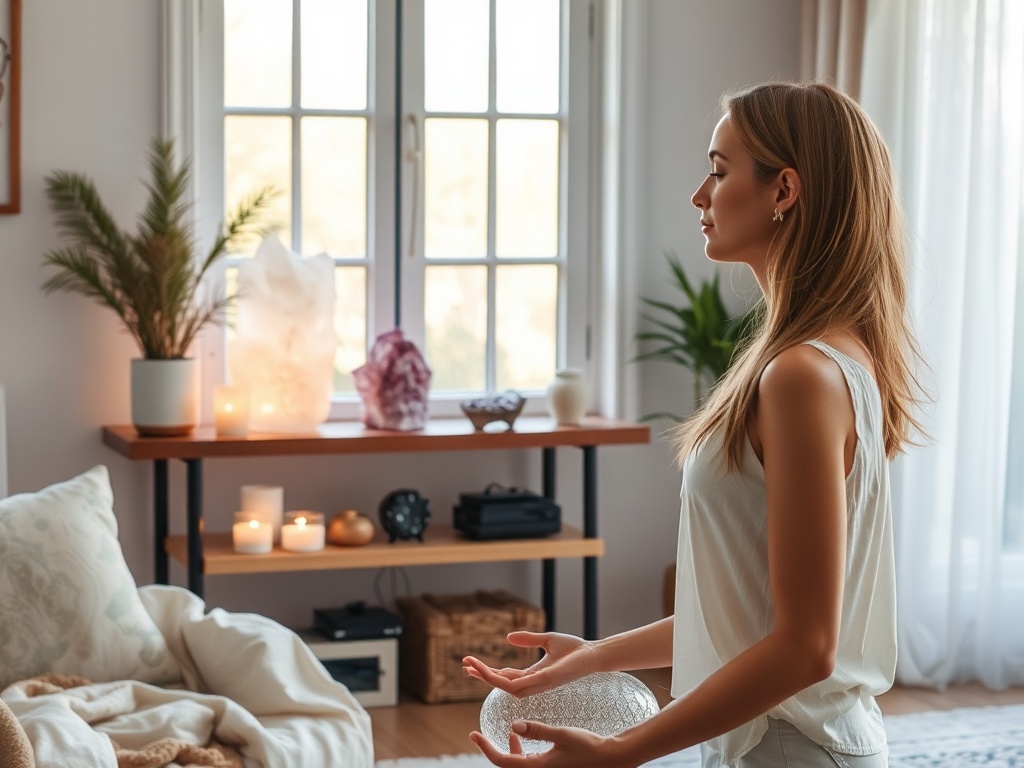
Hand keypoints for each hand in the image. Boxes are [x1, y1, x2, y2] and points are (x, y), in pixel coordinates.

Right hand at [463, 631, 597, 697]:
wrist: (591, 654)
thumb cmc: (574, 649)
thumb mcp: (546, 640)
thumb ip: (528, 639)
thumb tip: (509, 637)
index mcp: (532, 675)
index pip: (505, 677)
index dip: (488, 672)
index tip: (471, 663)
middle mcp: (532, 683)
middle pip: (500, 684)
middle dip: (482, 676)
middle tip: (465, 665)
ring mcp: (536, 684)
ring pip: (504, 687)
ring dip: (486, 677)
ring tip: (471, 666)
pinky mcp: (542, 682)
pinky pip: (516, 685)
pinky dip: (500, 680)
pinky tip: (488, 671)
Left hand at [470, 720, 619, 767]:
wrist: (610, 758)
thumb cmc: (588, 746)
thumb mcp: (561, 734)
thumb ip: (537, 730)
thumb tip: (512, 726)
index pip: (502, 761)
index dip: (485, 748)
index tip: (473, 734)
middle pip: (506, 765)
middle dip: (493, 750)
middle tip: (479, 735)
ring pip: (517, 764)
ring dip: (509, 750)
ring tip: (509, 734)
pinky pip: (527, 763)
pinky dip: (521, 751)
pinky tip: (523, 738)